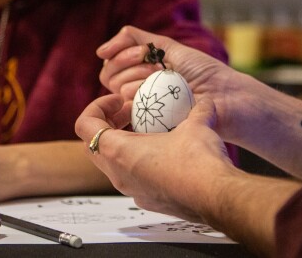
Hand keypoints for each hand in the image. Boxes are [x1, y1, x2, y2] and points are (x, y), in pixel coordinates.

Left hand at [75, 94, 236, 221]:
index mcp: (119, 153)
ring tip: (150, 129)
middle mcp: (119, 175)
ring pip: (111, 163)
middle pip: (93, 145)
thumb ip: (195, 108)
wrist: (217, 197)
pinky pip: (131, 176)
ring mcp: (132, 190)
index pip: (84, 126)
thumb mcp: (195, 123)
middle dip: (109, 123)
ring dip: (123, 142)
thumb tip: (203, 101)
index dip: (97, 107)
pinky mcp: (147, 200)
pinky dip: (138, 159)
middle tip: (132, 112)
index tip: (119, 101)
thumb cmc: (199, 163)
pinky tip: (165, 150)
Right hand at [97, 26, 250, 139]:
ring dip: (139, 78)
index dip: (122, 54)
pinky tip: (160, 96)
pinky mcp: (150, 127)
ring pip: (119, 90)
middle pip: (109, 76)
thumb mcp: (168, 48)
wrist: (227, 96)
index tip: (145, 52)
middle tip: (155, 65)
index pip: (111, 64)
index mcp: (142, 75)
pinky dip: (141, 96)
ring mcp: (144, 110)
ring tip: (165, 80)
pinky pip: (130, 110)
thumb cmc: (204, 72)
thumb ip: (135, 39)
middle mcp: (139, 92)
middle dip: (129, 63)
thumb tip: (99, 52)